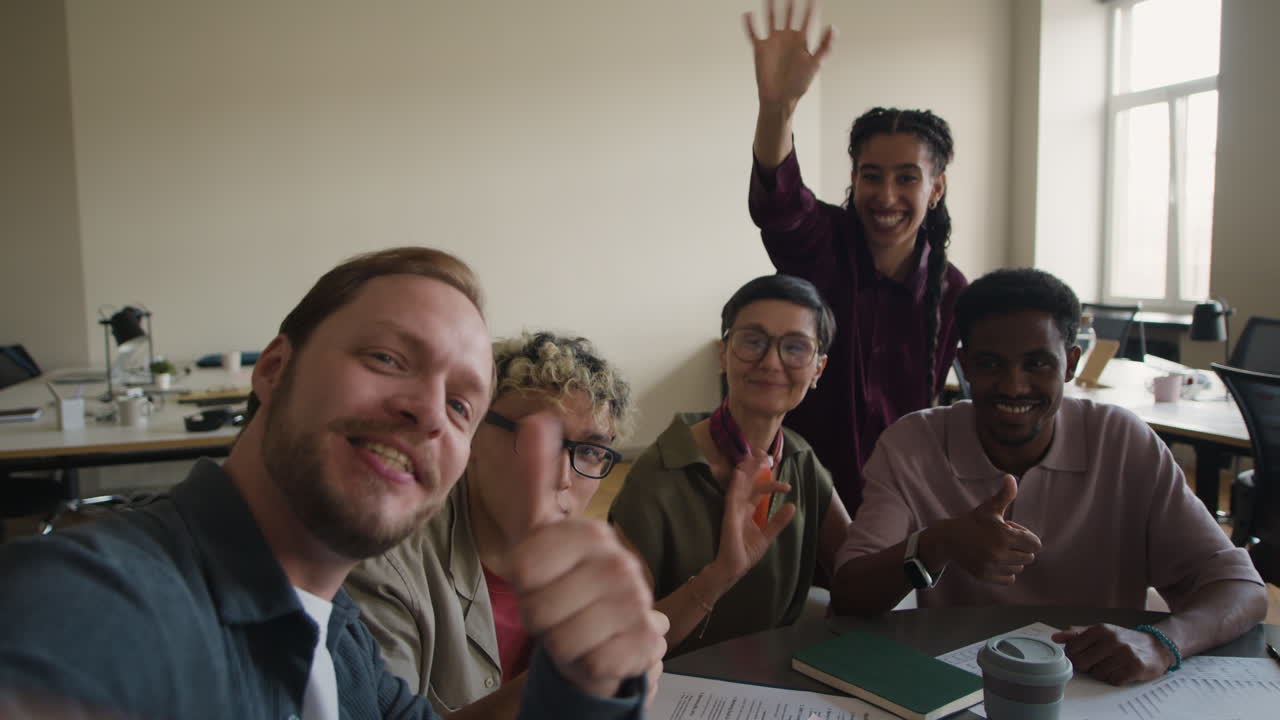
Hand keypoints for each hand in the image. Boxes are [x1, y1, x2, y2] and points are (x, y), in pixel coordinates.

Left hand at [508, 413, 666, 698]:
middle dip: (539, 615)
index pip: (525, 566)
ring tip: (575, 627)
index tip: (540, 577)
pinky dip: (585, 664)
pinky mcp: (647, 642)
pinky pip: (590, 662)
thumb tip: (537, 417)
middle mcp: (621, 563)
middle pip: (540, 606)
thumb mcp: (540, 529)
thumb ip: (536, 477)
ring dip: (560, 642)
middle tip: (558, 607)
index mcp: (591, 533)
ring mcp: (638, 603)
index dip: (524, 582)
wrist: (603, 635)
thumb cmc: (563, 581)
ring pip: (563, 639)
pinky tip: (597, 648)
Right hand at [713, 450, 795, 582]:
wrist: (733, 567)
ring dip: (746, 470)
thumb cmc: (746, 553)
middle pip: (748, 482)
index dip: (772, 485)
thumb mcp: (767, 536)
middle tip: (765, 454)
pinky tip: (741, 472)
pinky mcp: (729, 514)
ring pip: (739, 484)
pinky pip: (732, 496)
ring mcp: (733, 509)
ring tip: (753, 455)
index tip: (788, 487)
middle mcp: (739, 506)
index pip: (759, 491)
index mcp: (747, 510)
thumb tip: (792, 505)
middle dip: (755, 468)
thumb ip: (778, 521)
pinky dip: (736, 483)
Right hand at [743, 0, 835, 109]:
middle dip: (790, 4)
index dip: (811, 8)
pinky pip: (753, 33)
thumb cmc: (799, 83)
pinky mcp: (760, 49)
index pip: (807, 19)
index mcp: (801, 40)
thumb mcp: (816, 63)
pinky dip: (750, 25)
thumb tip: (833, 27)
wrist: (780, 98)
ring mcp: (773, 42)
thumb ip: (825, 46)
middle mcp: (787, 38)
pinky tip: (748, 14)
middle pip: (788, 15)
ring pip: (770, 19)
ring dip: (770, 8)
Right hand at [930, 475, 1040, 583]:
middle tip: (1004, 541)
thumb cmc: (973, 521)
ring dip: (1013, 560)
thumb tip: (1010, 476)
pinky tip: (995, 561)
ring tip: (998, 550)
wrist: (949, 539)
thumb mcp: (989, 508)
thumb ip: (1005, 494)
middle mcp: (999, 553)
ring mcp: (992, 566)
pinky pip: (1009, 579)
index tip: (1013, 532)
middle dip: (1020, 548)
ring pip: (1019, 568)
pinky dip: (1005, 572)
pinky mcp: (985, 576)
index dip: (1027, 537)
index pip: (1035, 544)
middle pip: (1029, 557)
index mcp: (1004, 535)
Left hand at [1052, 624, 1172, 684]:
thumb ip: (1077, 634)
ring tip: (1112, 665)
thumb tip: (1055, 638)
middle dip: (1087, 666)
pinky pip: (1114, 680)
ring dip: (1102, 673)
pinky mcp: (1135, 667)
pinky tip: (1121, 671)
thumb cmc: (1123, 639)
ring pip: (1098, 674)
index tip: (1081, 656)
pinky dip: (1115, 679)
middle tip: (1096, 662)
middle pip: (1082, 663)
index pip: (1072, 649)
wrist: (1156, 646)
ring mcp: (1124, 653)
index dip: (1074, 656)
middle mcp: (1112, 639)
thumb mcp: (1100, 632)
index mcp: (1100, 629)